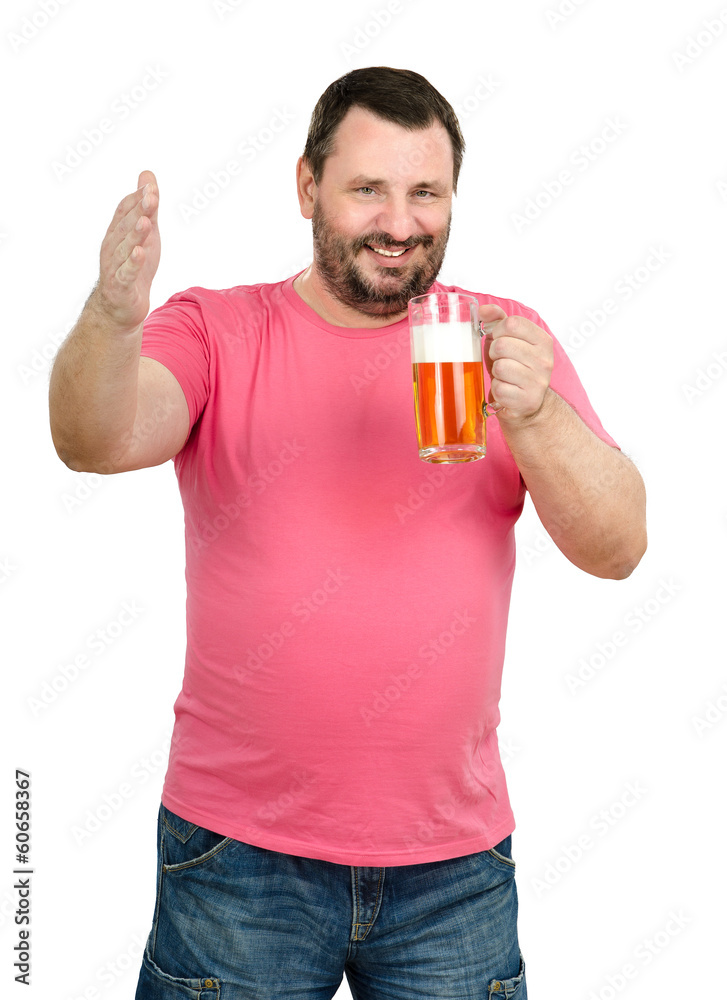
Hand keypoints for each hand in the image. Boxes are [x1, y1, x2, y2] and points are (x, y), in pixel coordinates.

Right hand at [90, 170, 160, 333]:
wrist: (121, 306)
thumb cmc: (134, 266)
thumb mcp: (145, 234)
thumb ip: (148, 207)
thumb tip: (148, 175)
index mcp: (117, 232)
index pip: (125, 210)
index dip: (138, 198)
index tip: (151, 186)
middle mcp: (112, 246)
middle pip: (126, 226)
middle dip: (139, 211)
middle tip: (151, 197)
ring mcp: (114, 266)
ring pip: (125, 248)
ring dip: (135, 235)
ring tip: (146, 222)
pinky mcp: (120, 286)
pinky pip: (125, 273)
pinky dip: (132, 264)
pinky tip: (140, 254)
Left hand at [478, 303, 553, 424]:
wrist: (527, 403)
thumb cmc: (515, 367)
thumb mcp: (509, 340)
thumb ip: (497, 320)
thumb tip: (483, 309)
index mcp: (543, 340)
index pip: (512, 323)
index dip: (498, 331)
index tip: (500, 339)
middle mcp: (545, 360)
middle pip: (502, 345)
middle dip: (494, 353)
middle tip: (500, 361)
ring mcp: (538, 381)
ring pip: (500, 367)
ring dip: (495, 372)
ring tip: (504, 376)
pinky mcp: (527, 400)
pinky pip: (499, 388)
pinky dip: (497, 390)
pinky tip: (506, 390)